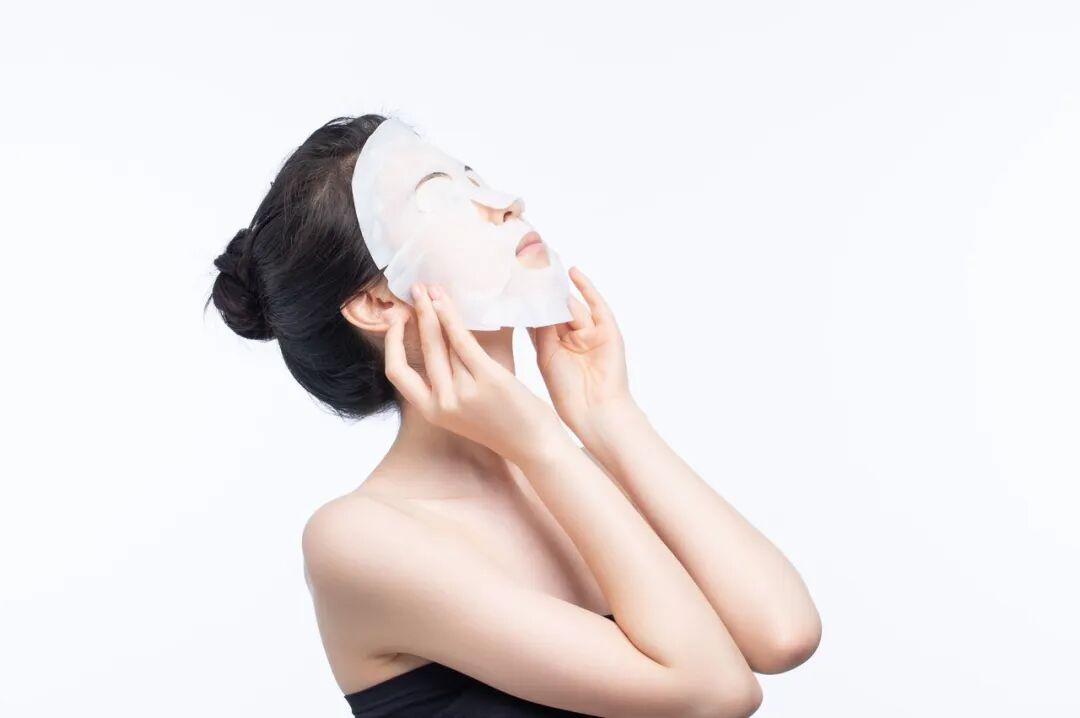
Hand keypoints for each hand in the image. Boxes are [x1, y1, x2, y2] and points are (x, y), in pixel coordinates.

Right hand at [384, 282, 567, 466]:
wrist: (534, 446)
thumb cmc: (503, 424)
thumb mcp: (465, 408)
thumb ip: (451, 381)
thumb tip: (441, 338)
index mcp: (432, 411)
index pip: (397, 372)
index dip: (392, 342)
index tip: (395, 319)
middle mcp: (443, 402)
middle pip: (421, 348)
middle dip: (415, 313)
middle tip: (415, 288)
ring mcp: (464, 391)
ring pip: (441, 341)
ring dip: (434, 309)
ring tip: (431, 288)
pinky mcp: (488, 379)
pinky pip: (462, 341)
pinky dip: (450, 318)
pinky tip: (445, 302)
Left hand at [528, 267, 635, 442]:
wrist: (596, 412)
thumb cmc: (569, 393)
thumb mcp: (546, 357)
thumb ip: (540, 330)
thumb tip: (528, 305)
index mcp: (555, 345)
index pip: (538, 316)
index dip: (526, 300)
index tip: (510, 282)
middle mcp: (572, 336)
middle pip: (555, 306)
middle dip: (542, 288)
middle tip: (526, 264)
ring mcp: (591, 332)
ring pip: (573, 304)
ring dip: (560, 285)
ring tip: (545, 263)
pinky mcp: (608, 331)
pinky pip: (597, 306)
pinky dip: (587, 288)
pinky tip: (573, 272)